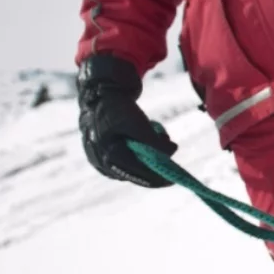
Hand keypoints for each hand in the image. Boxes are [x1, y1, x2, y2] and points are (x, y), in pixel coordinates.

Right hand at [77, 54, 177, 188]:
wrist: (98, 94)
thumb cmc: (118, 107)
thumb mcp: (139, 122)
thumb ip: (154, 141)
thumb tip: (172, 153)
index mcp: (109, 154)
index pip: (139, 173)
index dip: (158, 177)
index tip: (175, 179)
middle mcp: (101, 162)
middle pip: (134, 174)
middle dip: (155, 167)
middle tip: (170, 155)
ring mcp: (99, 161)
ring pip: (129, 169)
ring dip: (147, 159)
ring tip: (158, 138)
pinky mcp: (100, 157)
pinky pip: (123, 164)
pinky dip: (137, 156)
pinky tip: (144, 142)